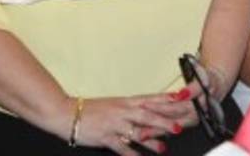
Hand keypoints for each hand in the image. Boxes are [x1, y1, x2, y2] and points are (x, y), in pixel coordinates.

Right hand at [73, 91, 200, 154]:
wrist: (67, 113)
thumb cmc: (92, 109)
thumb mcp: (115, 104)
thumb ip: (132, 108)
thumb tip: (150, 111)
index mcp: (126, 101)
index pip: (151, 99)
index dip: (167, 100)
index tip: (182, 100)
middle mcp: (122, 111)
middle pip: (147, 115)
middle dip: (164, 121)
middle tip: (178, 126)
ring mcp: (114, 124)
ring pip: (136, 132)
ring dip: (151, 141)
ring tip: (163, 148)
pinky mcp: (105, 137)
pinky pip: (120, 147)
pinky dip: (130, 154)